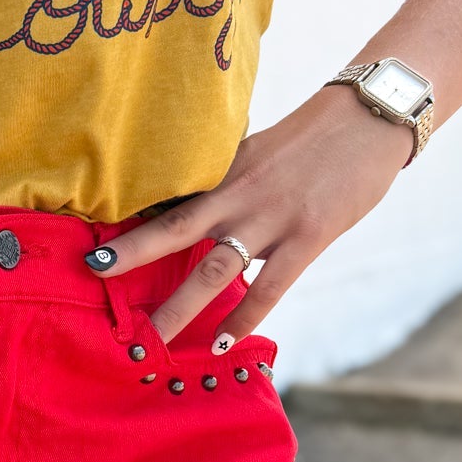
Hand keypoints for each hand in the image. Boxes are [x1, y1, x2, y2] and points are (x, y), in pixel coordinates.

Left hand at [91, 87, 413, 350]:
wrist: (371, 116)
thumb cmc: (314, 137)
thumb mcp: (258, 150)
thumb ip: (226, 178)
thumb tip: (193, 204)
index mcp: (223, 170)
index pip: (166, 198)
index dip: (128, 220)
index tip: (90, 241)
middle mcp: (239, 193)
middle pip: (175, 229)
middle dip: (131, 255)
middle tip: (93, 277)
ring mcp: (272, 217)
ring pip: (215, 268)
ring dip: (181, 307)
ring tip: (151, 340)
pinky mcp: (308, 236)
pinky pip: (270, 287)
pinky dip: (244, 317)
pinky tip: (222, 344)